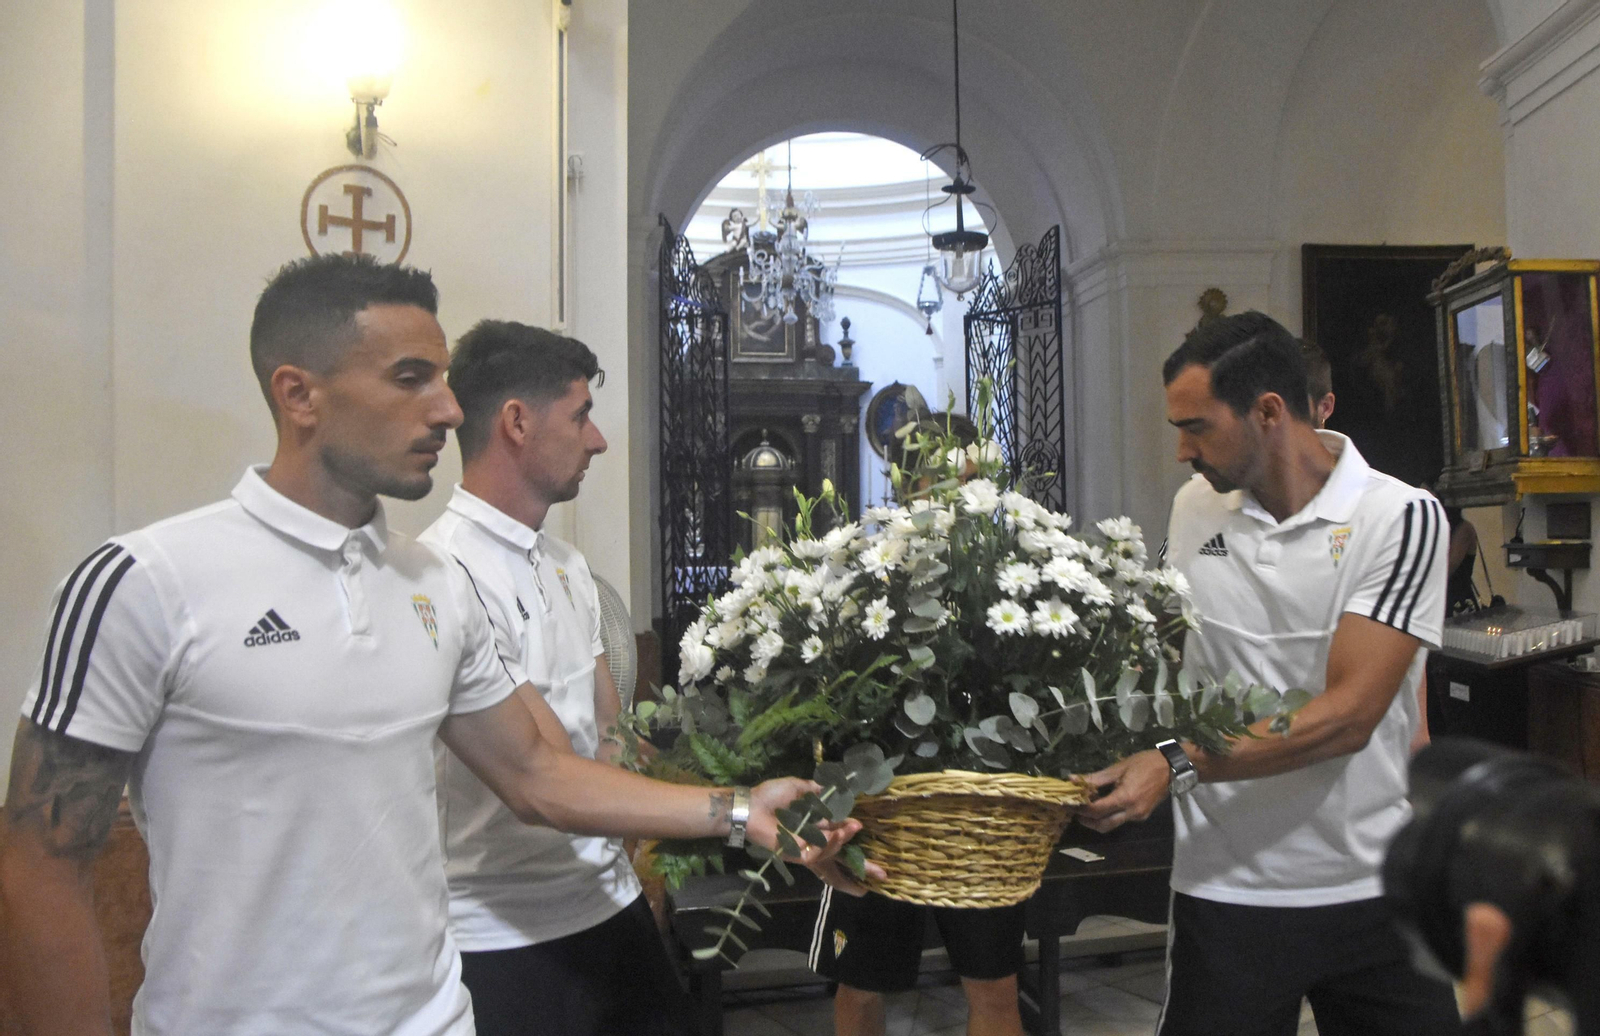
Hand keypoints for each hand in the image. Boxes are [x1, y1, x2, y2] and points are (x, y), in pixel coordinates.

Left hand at [748, 778, 886, 895]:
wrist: (750, 804)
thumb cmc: (771, 796)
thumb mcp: (799, 788)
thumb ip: (817, 789)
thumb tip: (835, 785)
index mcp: (813, 828)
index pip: (837, 841)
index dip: (852, 843)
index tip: (870, 843)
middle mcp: (812, 842)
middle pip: (838, 862)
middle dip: (860, 871)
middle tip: (884, 876)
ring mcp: (804, 850)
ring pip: (832, 853)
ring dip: (844, 840)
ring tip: (852, 827)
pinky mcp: (796, 854)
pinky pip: (817, 854)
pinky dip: (828, 843)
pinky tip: (836, 832)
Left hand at [1076, 750, 1169, 832]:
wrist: (1171, 768)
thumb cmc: (1144, 764)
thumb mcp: (1118, 768)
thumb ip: (1095, 777)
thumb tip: (1073, 779)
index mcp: (1125, 798)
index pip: (1097, 810)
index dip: (1082, 809)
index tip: (1070, 804)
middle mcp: (1131, 812)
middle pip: (1103, 825)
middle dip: (1087, 821)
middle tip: (1075, 812)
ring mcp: (1138, 816)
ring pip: (1112, 825)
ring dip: (1097, 821)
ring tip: (1087, 809)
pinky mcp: (1142, 816)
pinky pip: (1122, 820)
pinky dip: (1109, 816)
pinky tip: (1104, 805)